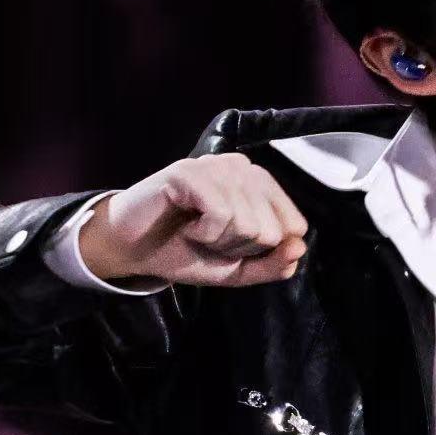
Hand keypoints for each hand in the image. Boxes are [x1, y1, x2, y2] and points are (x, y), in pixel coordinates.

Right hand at [80, 152, 308, 286]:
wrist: (136, 250)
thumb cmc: (186, 252)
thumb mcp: (238, 269)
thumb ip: (273, 264)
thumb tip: (299, 247)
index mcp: (261, 185)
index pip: (295, 226)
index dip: (263, 249)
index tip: (233, 243)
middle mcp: (244, 167)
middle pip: (272, 230)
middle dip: (239, 247)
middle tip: (209, 237)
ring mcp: (217, 165)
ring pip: (249, 223)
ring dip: (218, 241)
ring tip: (196, 230)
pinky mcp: (191, 171)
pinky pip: (221, 214)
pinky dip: (203, 233)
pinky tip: (187, 224)